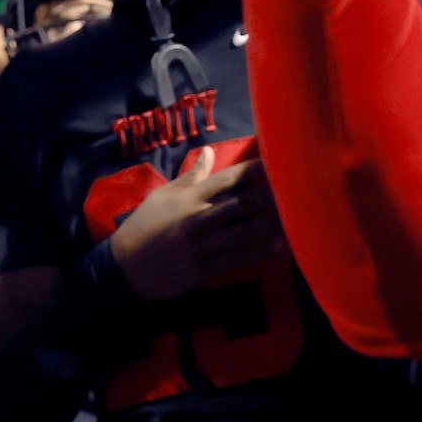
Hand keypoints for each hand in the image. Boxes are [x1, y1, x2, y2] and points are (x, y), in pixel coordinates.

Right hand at [108, 145, 287, 301]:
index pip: (229, 179)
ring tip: (295, 216)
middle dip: (271, 196)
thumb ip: (191, 176)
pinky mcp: (205, 269)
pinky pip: (238, 258)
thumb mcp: (163, 195)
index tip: (276, 162)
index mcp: (190, 198)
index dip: (255, 171)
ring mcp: (204, 246)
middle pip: (244, 204)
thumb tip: (209, 151)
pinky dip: (259, 251)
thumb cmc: (144, 225)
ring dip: (272, 225)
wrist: (125, 267)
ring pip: (246, 233)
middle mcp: (200, 219)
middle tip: (296, 188)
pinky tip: (276, 245)